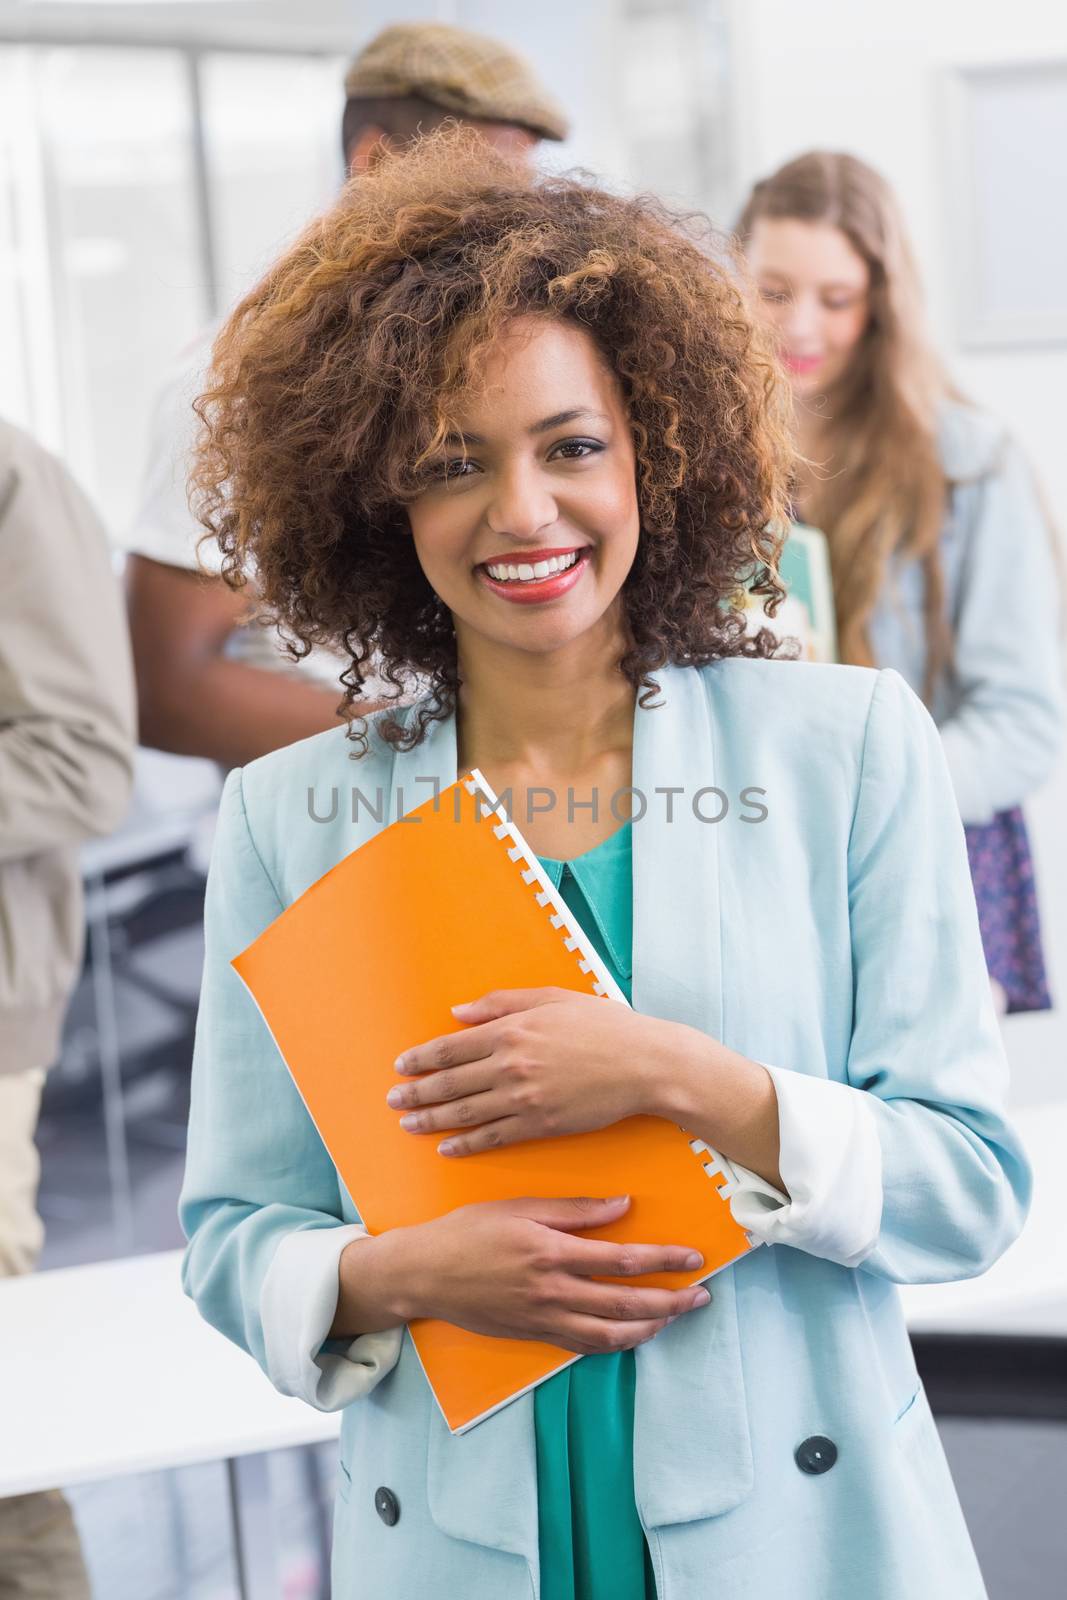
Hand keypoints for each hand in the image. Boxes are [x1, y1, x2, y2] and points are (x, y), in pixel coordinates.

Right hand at [356, 1195, 710, 1354]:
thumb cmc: (468, 1231)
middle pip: (626, 1303)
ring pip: (611, 1333)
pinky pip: (584, 1347)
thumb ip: (573, 1210)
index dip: (663, 1260)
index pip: (622, 1260)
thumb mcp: (519, 1207)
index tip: (693, 1257)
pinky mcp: (535, 1335)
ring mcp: (544, 1319)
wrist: (424, 1273)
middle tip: (701, 1295)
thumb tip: (623, 1206)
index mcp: (551, 1252)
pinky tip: (634, 1335)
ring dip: (651, 1327)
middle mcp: (552, 1291)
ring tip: (676, 1316)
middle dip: (671, 1301)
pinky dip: (616, 1344)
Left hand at [387, 986, 687, 1155]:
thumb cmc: (602, 1026)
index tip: (401, 1066)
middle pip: (450, 1083)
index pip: (451, 1048)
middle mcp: (510, 1065)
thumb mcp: (551, 999)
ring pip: (465, 1113)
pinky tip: (448, 1147)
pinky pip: (494, 1137)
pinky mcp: (541, 1124)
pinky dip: (466, 1143)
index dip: (422, 1059)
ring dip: (432, 1120)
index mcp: (511, 1030)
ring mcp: (524, 1098)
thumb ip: (501, 1004)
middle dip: (417, 1093)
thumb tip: (458, 1014)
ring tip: (408, 1125)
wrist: (644, 1064)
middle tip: (393, 1100)